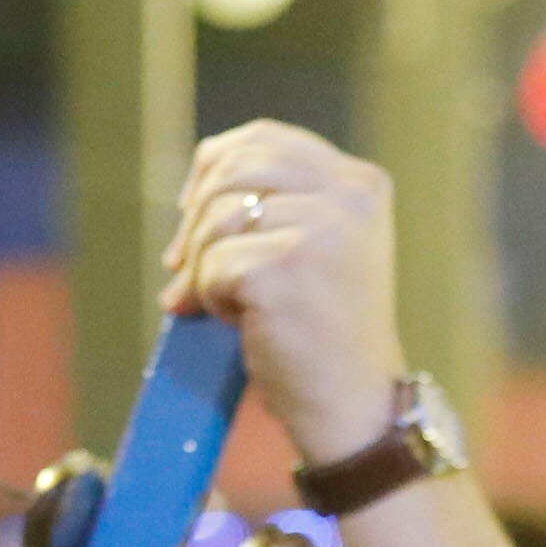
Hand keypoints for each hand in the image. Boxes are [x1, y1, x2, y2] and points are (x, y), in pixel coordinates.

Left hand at [161, 122, 408, 469]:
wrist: (354, 408)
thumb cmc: (328, 336)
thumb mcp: (319, 250)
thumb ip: (275, 207)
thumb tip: (191, 197)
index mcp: (361, 183)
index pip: (264, 138)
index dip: (213, 165)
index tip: (190, 209)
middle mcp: (348, 197)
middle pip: (233, 171)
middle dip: (196, 219)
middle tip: (185, 267)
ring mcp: (321, 230)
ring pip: (217, 217)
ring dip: (204, 265)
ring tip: (227, 304)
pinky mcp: (286, 267)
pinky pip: (213, 265)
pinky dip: (210, 298)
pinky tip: (240, 323)